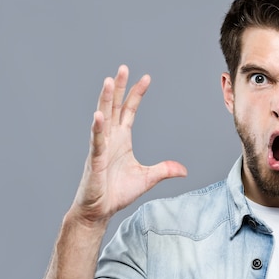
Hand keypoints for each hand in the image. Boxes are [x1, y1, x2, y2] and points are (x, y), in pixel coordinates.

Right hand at [70, 65, 186, 225]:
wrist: (99, 211)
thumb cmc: (117, 192)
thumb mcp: (147, 178)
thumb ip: (164, 170)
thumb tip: (183, 170)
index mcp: (121, 140)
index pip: (129, 111)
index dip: (136, 94)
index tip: (146, 78)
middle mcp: (110, 139)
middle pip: (114, 107)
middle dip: (118, 87)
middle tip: (123, 68)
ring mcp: (101, 148)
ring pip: (103, 118)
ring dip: (105, 99)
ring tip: (108, 81)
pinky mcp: (95, 161)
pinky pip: (97, 142)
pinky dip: (97, 128)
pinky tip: (99, 115)